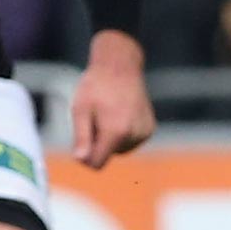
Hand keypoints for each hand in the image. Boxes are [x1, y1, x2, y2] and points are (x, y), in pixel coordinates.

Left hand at [70, 31, 154, 168]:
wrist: (120, 65)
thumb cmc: (96, 86)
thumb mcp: (81, 109)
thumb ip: (82, 137)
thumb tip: (81, 160)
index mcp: (115, 132)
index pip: (97, 164)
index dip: (85, 157)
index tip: (81, 141)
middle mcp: (133, 135)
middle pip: (108, 155)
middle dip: (99, 142)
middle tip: (96, 117)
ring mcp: (144, 133)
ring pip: (119, 149)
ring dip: (111, 138)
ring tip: (108, 113)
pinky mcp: (149, 129)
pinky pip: (130, 141)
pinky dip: (123, 133)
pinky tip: (120, 114)